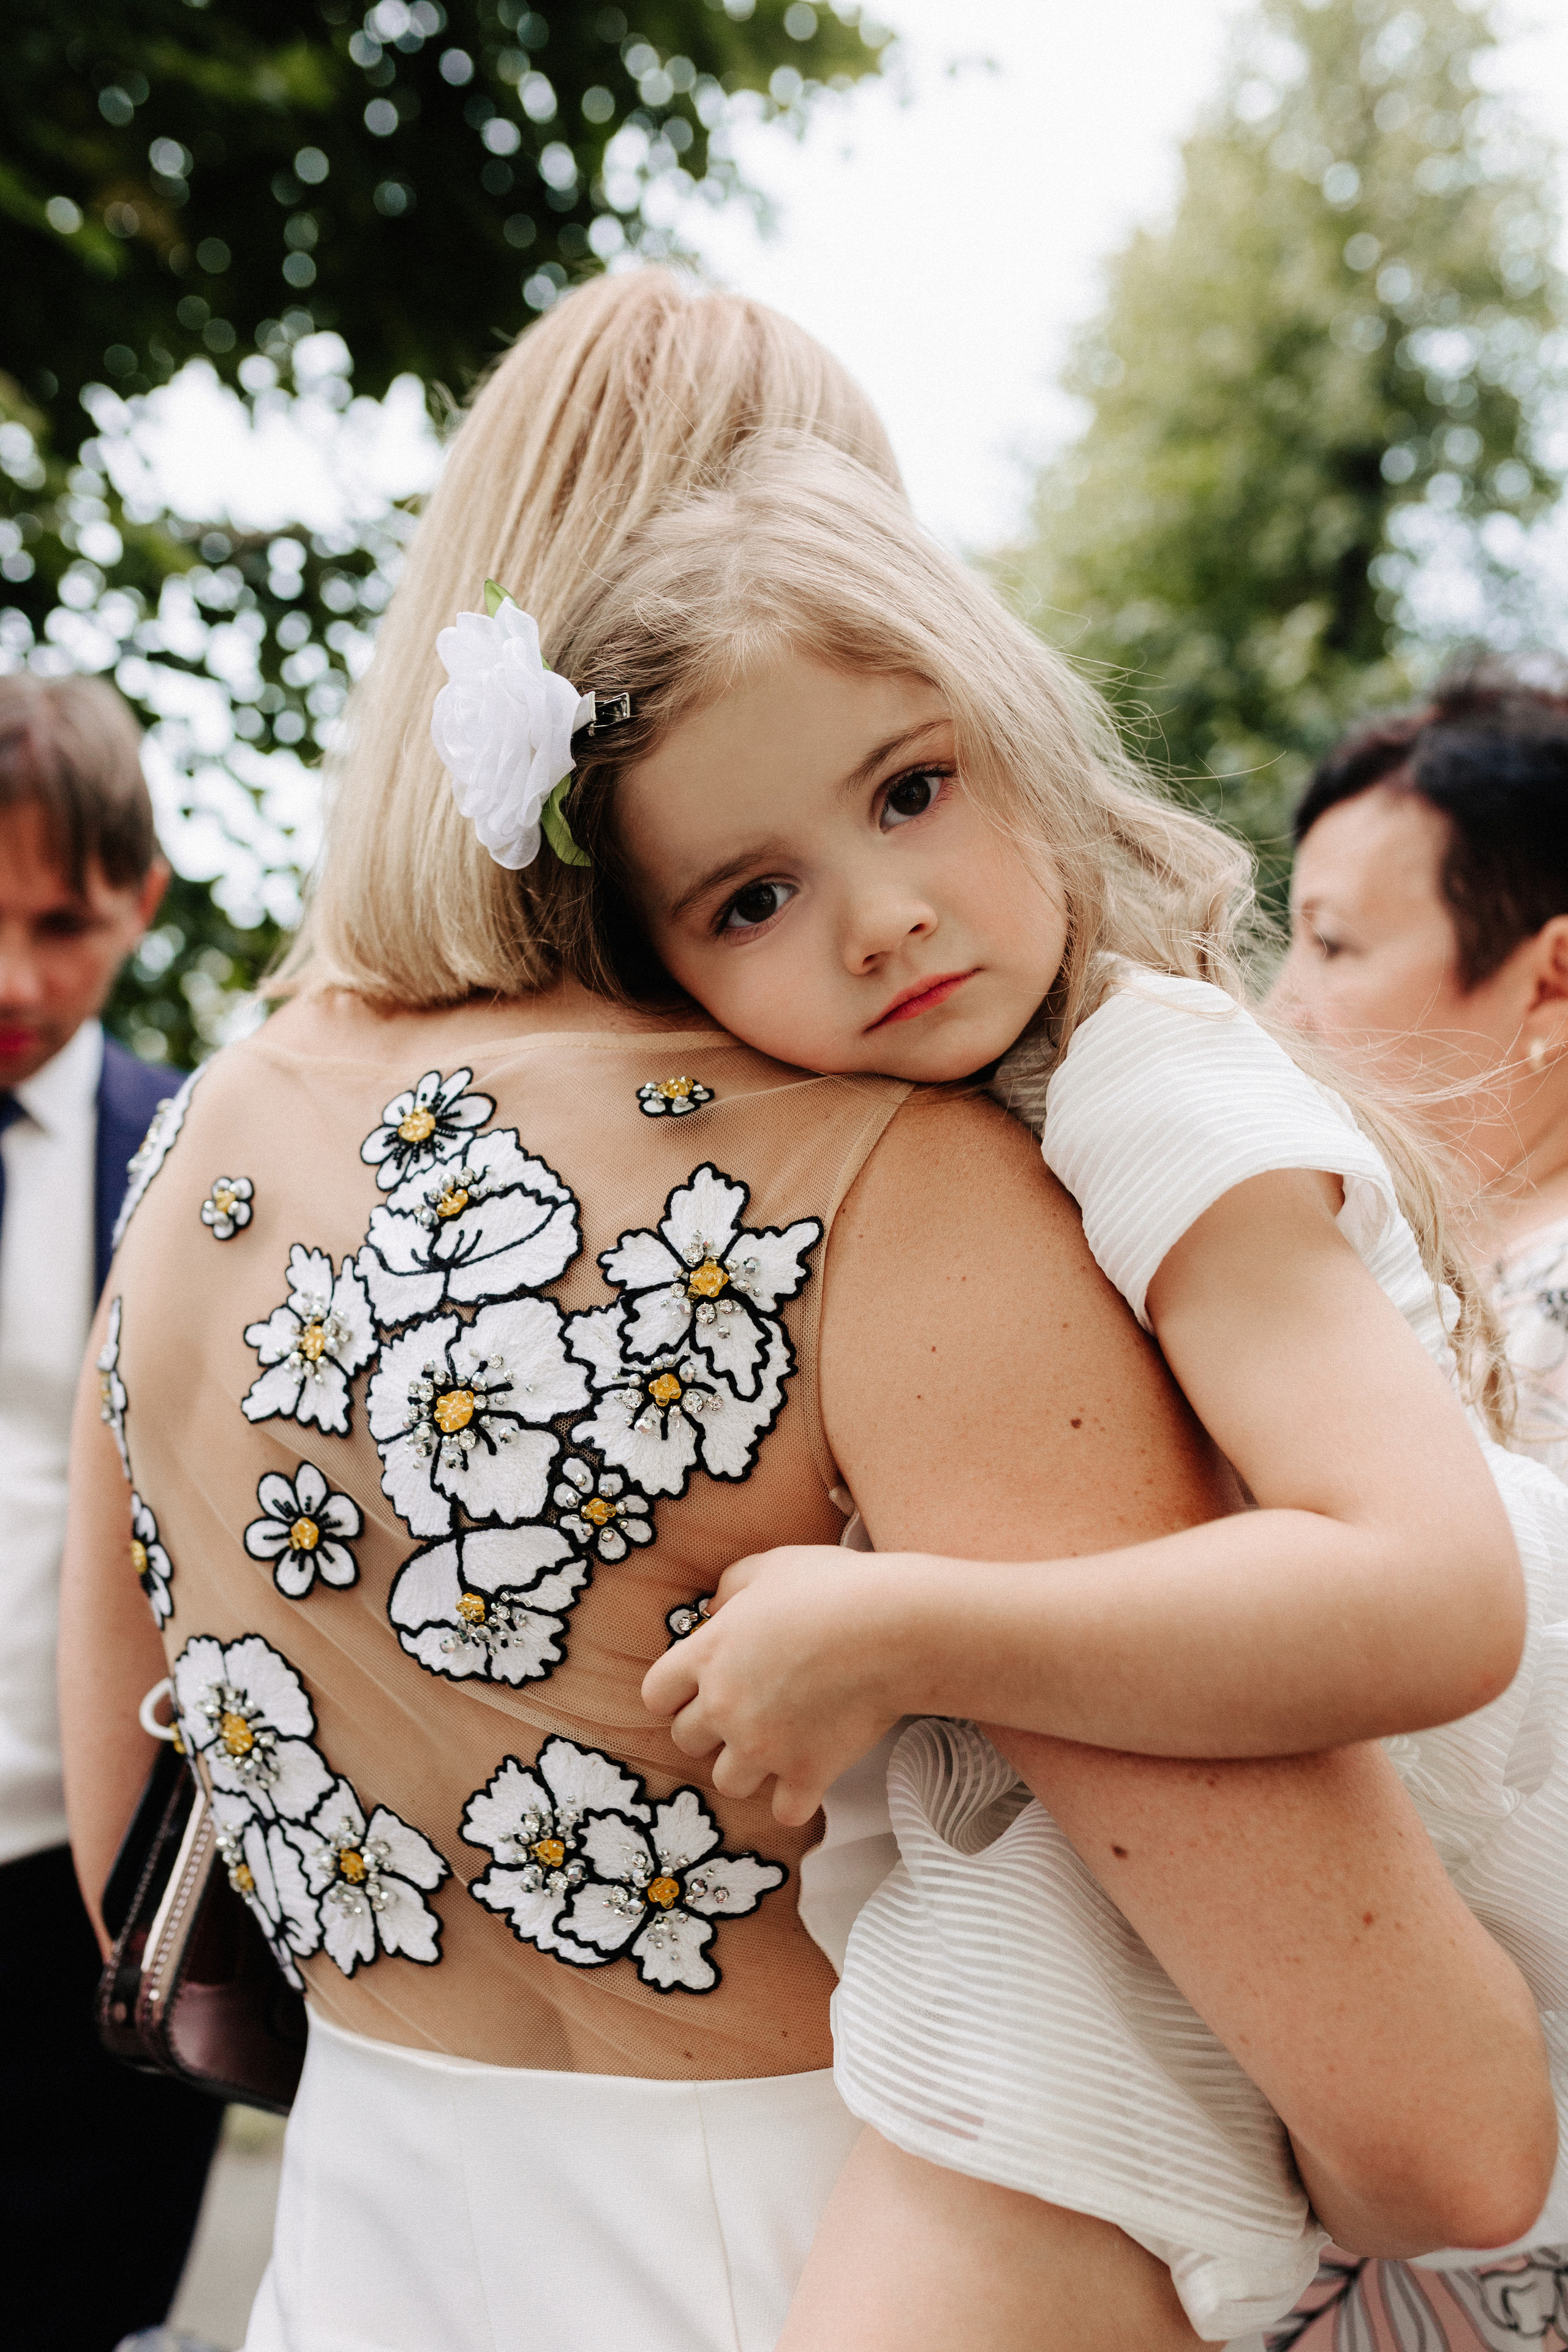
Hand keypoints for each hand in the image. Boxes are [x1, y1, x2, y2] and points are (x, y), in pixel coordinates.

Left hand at [641, 1544, 909, 1825]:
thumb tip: (714, 1610)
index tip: (702, 1686)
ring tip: (776, 1746)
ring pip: (727, 1783)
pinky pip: (785, 1812)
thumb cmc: (834, 1587)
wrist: (893, 1627)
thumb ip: (731, 1586)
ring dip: (748, 1768)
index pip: (656, 1693)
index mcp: (708, 1654)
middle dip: (711, 1730)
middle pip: (686, 1741)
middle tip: (746, 1712)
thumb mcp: (772, 1565)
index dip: (676, 1692)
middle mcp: (725, 1706)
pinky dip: (797, 1799)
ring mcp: (763, 1746)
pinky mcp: (806, 1773)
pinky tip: (810, 1776)